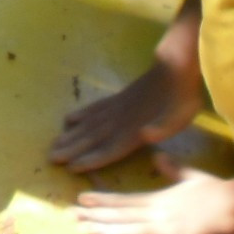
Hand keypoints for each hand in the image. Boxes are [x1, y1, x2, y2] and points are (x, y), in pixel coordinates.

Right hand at [49, 60, 203, 170]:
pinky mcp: (117, 97)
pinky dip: (80, 115)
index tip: (71, 168)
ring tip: (53, 144)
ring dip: (71, 135)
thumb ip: (161, 128)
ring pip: (89, 124)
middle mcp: (120, 120)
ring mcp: (116, 107)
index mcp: (136, 129)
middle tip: (51, 158)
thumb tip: (145, 134)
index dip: (91, 159)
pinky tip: (68, 119)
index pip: (109, 148)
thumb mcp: (179, 117)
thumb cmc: (181, 97)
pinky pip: (94, 108)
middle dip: (72, 150)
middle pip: (92, 138)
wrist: (175, 65)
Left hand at [74, 158, 233, 233]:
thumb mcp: (192, 176)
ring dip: (106, 233)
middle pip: (121, 217)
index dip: (101, 201)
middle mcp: (157, 215)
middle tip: (71, 217)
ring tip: (84, 231)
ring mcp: (166, 232)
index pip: (124, 201)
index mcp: (160, 200)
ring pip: (129, 233)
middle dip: (95, 217)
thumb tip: (158, 158)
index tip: (81, 200)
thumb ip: (172, 170)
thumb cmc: (218, 193)